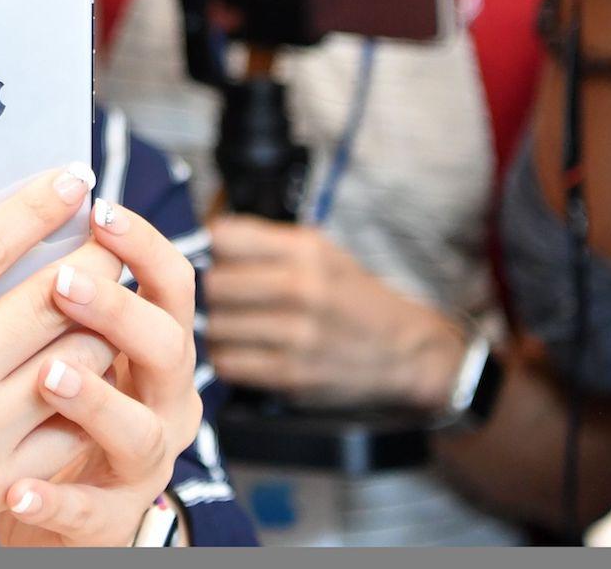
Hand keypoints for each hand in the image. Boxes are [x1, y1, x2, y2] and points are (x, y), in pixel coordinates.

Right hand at [0, 89, 127, 544]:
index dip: (40, 205)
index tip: (76, 174)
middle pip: (49, 302)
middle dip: (93, 258)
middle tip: (109, 230)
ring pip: (75, 363)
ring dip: (100, 322)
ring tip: (105, 292)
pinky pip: (72, 426)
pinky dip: (91, 389)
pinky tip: (88, 358)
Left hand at [0, 198, 203, 546]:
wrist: (52, 504)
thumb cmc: (44, 404)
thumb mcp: (59, 340)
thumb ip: (45, 285)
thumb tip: (9, 202)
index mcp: (152, 346)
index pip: (170, 283)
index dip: (143, 245)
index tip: (98, 208)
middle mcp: (161, 400)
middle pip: (167, 347)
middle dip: (119, 311)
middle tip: (62, 284)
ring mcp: (141, 463)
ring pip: (140, 430)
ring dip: (96, 400)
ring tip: (47, 377)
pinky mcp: (108, 519)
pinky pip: (90, 511)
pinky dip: (56, 498)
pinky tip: (16, 485)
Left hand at [202, 215, 466, 409]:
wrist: (405, 350)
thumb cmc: (354, 297)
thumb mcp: (322, 251)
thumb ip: (266, 243)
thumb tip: (205, 239)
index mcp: (305, 250)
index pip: (223, 237)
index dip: (214, 249)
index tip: (220, 260)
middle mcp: (300, 288)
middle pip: (214, 284)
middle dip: (215, 293)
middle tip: (228, 300)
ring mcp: (296, 334)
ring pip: (215, 327)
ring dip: (218, 330)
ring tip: (237, 329)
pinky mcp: (291, 374)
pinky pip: (228, 364)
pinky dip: (229, 360)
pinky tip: (246, 353)